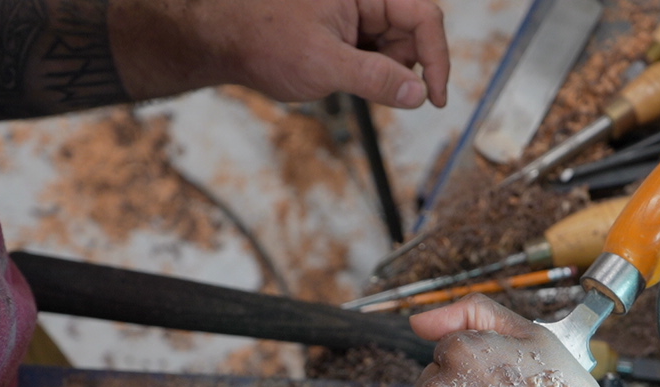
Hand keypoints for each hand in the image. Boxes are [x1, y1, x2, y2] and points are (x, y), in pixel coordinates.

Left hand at [111, 0, 448, 107]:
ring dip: (383, 73)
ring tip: (342, 78)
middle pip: (414, 33)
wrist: (222, 39)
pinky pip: (375, 54)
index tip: (436, 98)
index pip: (424, 16)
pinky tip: (337, 76)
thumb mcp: (324, 65)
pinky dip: (367, 73)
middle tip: (377, 91)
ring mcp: (356, 14)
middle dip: (404, 67)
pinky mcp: (347, 31)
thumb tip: (418, 95)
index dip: (437, 59)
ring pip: (396, 48)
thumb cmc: (263, 39)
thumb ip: (376, 79)